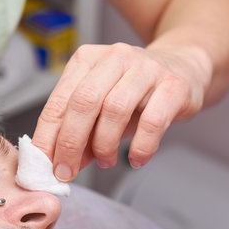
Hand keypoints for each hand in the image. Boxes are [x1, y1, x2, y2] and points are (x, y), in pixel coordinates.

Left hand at [32, 42, 210, 180]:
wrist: (184, 70)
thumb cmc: (135, 94)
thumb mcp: (100, 110)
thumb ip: (80, 134)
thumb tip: (60, 166)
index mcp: (86, 60)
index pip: (58, 102)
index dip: (47, 137)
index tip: (43, 165)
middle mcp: (114, 57)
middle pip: (83, 102)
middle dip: (70, 143)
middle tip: (67, 171)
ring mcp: (145, 68)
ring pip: (115, 110)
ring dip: (104, 145)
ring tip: (105, 161)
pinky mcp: (173, 85)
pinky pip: (152, 122)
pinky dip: (140, 147)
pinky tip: (136, 159)